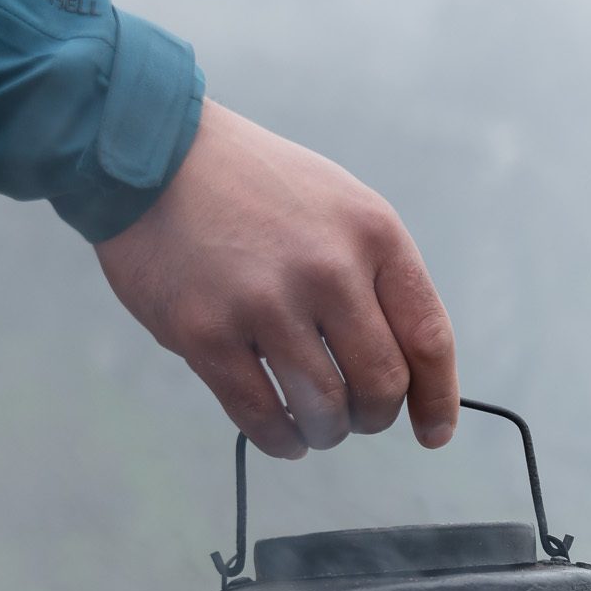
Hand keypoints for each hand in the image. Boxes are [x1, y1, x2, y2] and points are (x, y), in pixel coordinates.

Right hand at [93, 100, 456, 458]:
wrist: (153, 150)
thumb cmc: (255, 187)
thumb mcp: (340, 206)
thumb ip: (377, 277)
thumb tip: (410, 370)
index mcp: (373, 233)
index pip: (428, 338)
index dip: (438, 399)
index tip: (434, 433)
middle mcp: (327, 267)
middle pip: (383, 385)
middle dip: (376, 417)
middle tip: (358, 417)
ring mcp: (265, 301)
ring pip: (326, 410)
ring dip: (327, 432)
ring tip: (317, 425)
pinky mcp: (206, 332)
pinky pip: (262, 417)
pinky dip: (282, 441)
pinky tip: (285, 436)